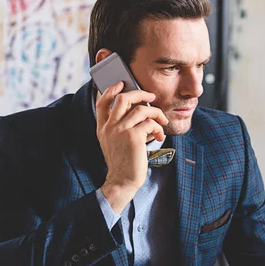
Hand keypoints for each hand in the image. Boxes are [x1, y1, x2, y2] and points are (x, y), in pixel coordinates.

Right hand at [96, 81, 167, 212]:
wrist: (122, 181)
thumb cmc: (123, 164)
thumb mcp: (115, 143)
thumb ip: (121, 128)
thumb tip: (139, 112)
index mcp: (102, 128)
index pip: (102, 101)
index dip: (111, 89)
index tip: (122, 84)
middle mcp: (109, 127)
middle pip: (123, 98)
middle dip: (140, 93)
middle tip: (151, 97)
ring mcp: (120, 130)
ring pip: (141, 109)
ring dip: (156, 114)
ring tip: (162, 122)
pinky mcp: (133, 137)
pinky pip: (150, 123)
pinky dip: (158, 128)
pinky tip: (159, 137)